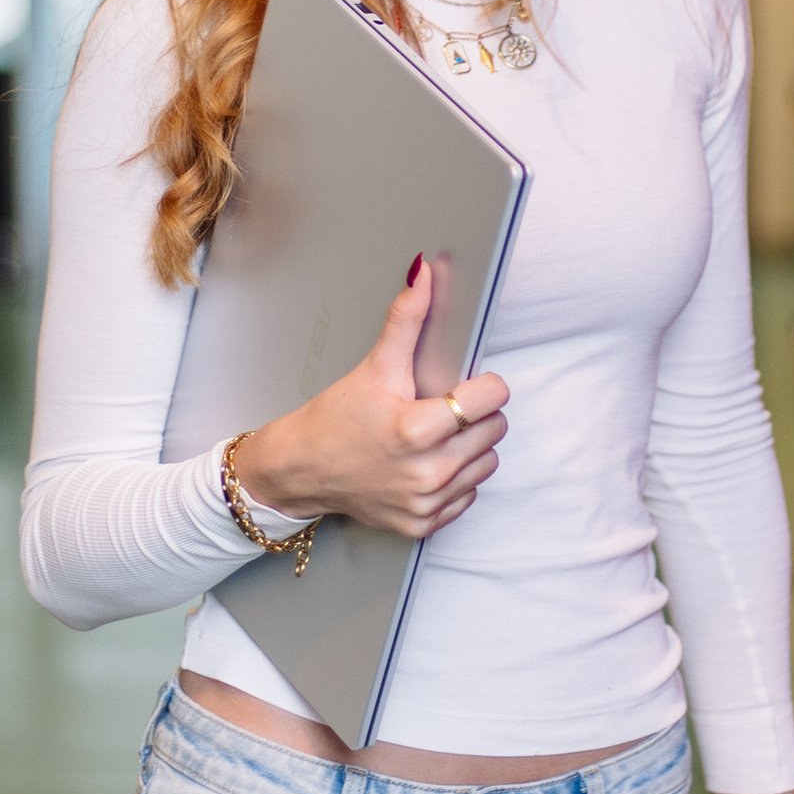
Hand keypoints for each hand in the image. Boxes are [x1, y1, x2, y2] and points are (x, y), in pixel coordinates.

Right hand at [230, 257, 509, 538]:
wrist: (299, 471)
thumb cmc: (335, 418)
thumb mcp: (374, 366)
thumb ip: (406, 319)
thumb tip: (424, 270)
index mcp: (416, 430)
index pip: (492, 399)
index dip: (485, 385)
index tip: (468, 383)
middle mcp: (426, 472)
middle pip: (494, 431)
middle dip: (476, 414)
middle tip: (442, 408)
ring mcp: (426, 502)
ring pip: (487, 463)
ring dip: (470, 446)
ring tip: (435, 435)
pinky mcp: (423, 523)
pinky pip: (468, 495)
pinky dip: (456, 478)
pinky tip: (426, 462)